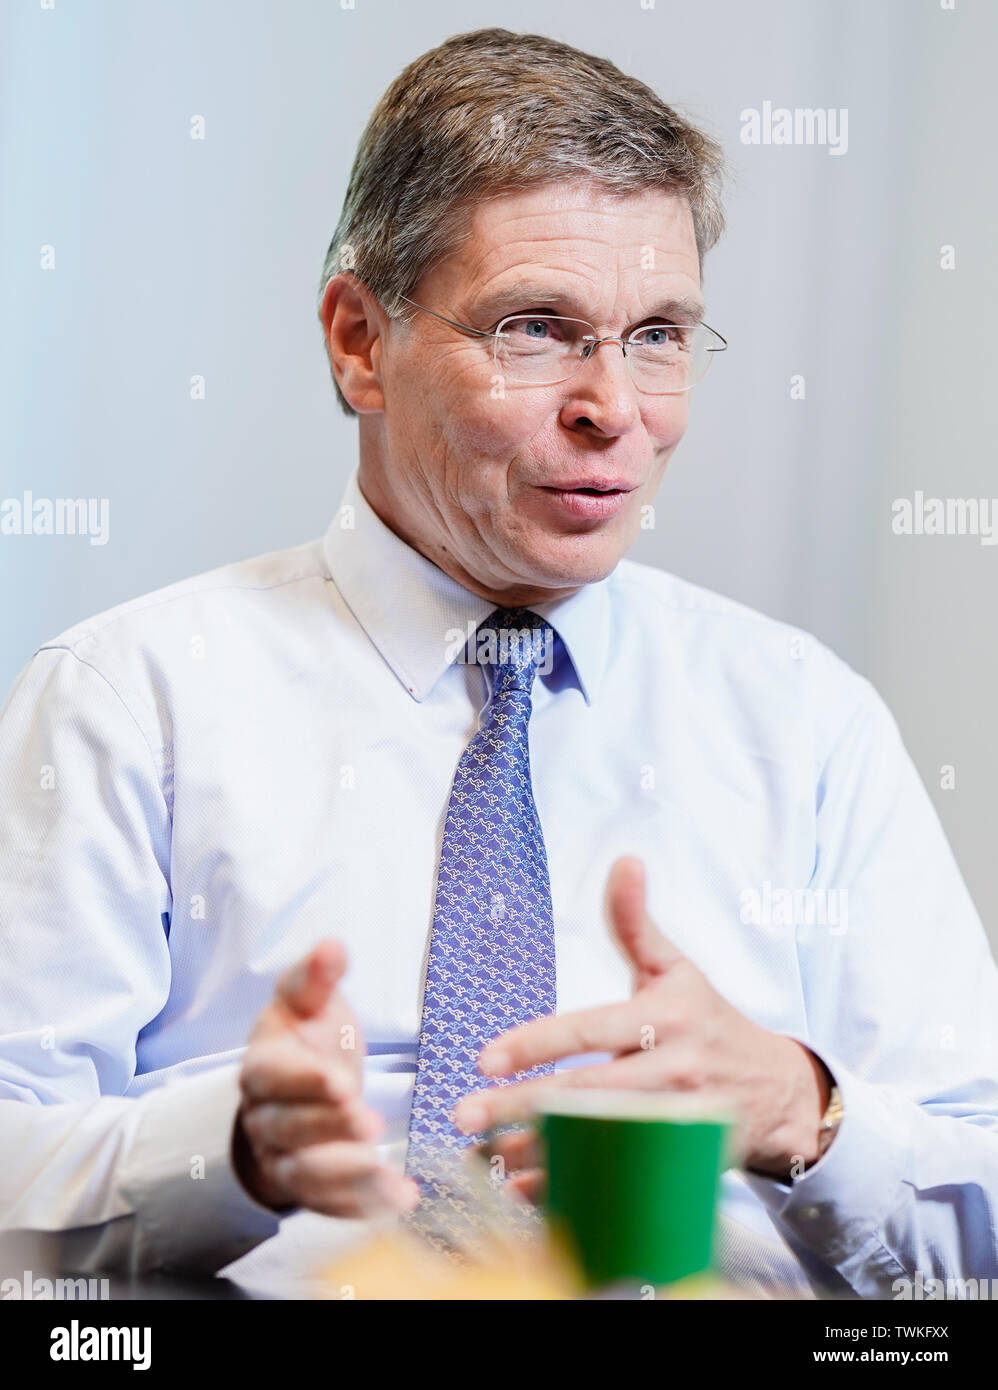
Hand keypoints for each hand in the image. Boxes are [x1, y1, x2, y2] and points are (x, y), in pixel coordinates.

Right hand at [232, 939, 418, 1216]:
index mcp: (263, 1065)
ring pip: (306, 1174)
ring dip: (344, 1174)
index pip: (273, 1076)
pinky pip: (329, 1205)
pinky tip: (401, 1197)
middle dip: (329, 1128)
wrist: (298, 1090)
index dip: (305, 1081)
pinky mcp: (308, 1188)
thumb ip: (316, 978)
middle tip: (368, 1122)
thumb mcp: (308, 1003)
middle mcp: (266, 1116)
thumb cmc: (307, 1039)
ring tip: (382, 1168)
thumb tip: (332, 945)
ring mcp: (283, 1157)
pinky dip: (362, 1206)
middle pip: (289, 1128)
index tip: (343, 1082)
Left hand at [455, 857, 831, 1181]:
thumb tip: (624, 861)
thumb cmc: (710, 1022)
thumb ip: (637, 923)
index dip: (536, 1045)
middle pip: (585, 1096)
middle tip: (464, 1114)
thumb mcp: (677, 968)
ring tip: (482, 1154)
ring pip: (597, 1146)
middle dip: (520, 1107)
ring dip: (535, 1155)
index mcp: (664, 1020)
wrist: (779, 1091)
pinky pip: (619, 1182)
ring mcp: (678, 1125)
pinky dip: (571, 1191)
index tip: (485, 1058)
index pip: (589, 1031)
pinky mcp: (681, 1164)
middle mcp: (671, 1073)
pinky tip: (523, 1188)